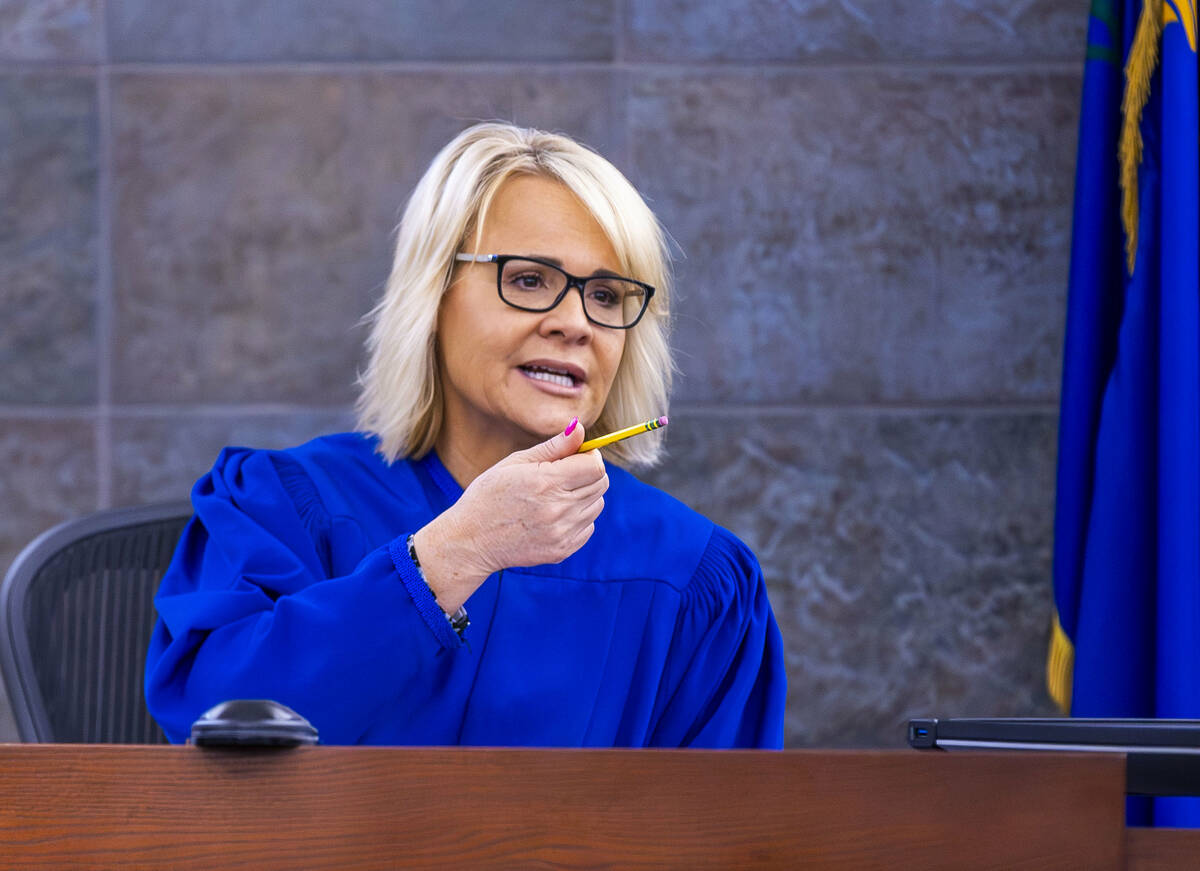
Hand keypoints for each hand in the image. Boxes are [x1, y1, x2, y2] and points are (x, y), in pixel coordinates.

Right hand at [413, 419, 607, 610]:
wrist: (471, 540)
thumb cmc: (489, 494)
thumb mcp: (515, 463)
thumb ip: (554, 447)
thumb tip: (579, 428)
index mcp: (545, 482)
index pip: (595, 467)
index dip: (591, 456)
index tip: (578, 455)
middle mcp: (557, 509)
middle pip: (601, 485)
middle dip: (588, 473)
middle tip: (564, 474)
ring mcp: (561, 533)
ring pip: (597, 506)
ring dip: (584, 496)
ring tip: (556, 496)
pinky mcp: (562, 551)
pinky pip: (588, 527)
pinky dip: (578, 518)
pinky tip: (554, 516)